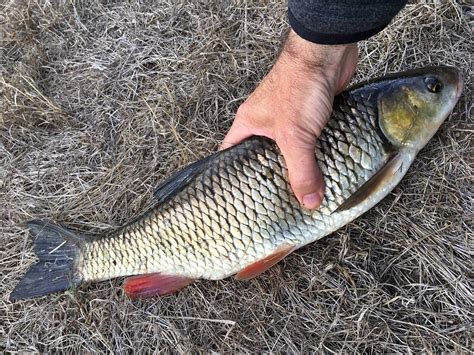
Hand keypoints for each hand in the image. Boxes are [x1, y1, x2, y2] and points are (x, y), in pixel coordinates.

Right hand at [221, 30, 357, 208]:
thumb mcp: (294, 136)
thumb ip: (301, 169)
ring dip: (296, 169)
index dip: (231, 177)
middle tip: (274, 202)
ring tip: (299, 193)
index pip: (229, 155)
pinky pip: (309, 144)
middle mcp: (265, 123)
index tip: (237, 198)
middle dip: (269, 178)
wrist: (326, 55)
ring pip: (288, 152)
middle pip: (261, 157)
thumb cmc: (298, 85)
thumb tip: (308, 201)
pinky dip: (315, 156)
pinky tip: (322, 171)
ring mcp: (288, 121)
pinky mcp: (309, 119)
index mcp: (248, 125)